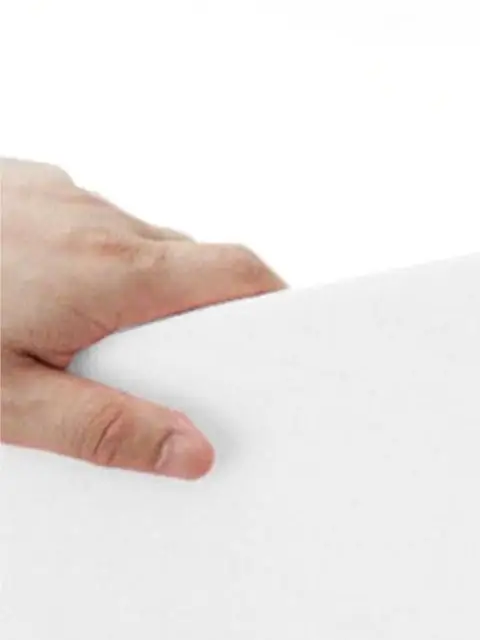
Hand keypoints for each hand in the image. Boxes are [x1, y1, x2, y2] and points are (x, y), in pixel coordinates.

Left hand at [0, 159, 284, 477]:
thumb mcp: (4, 401)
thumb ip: (105, 430)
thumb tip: (194, 453)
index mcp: (113, 274)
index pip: (239, 273)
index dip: (279, 305)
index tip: (291, 344)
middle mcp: (97, 221)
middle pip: (193, 265)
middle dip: (202, 318)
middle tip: (178, 378)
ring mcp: (56, 196)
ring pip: (138, 246)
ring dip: (142, 292)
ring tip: (94, 345)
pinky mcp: (20, 186)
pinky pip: (89, 226)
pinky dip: (94, 265)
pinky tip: (48, 301)